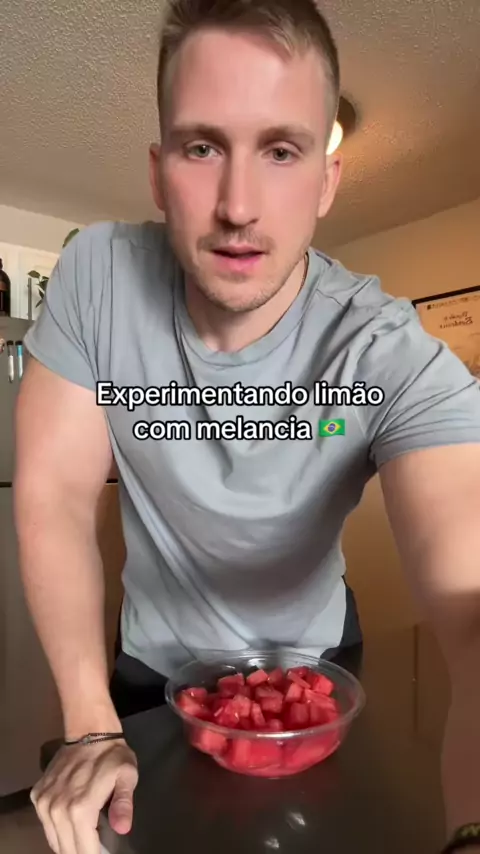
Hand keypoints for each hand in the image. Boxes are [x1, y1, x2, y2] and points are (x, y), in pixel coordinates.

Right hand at [30, 738, 138, 853]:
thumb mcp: (127, 776)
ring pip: (54, 840)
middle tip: (95, 848)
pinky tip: (70, 824)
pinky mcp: (38, 796)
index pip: (84, 851)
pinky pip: (46, 824)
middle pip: (67, 850)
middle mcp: (57, 809)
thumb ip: (123, 804)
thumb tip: (122, 828)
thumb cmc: (112, 755)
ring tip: (85, 839)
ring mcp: (44, 803)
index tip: (103, 853)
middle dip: (82, 852)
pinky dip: (57, 830)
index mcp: (80, 808)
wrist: (89, 730)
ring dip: (68, 844)